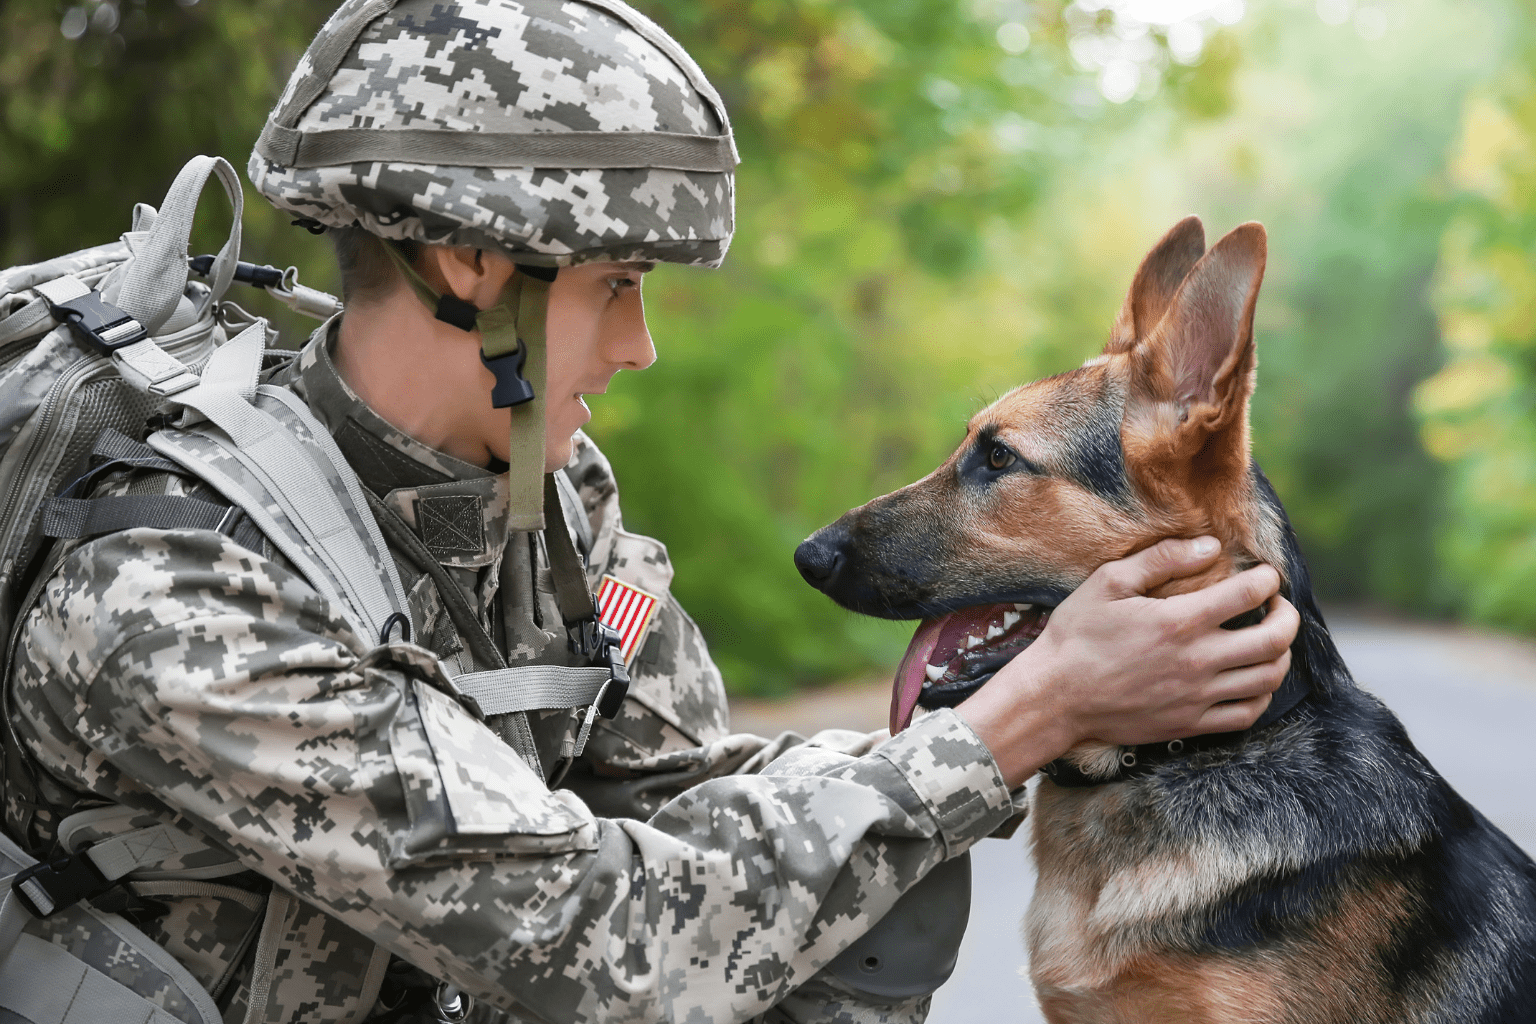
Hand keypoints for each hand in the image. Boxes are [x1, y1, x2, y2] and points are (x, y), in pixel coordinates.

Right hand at [957, 537, 1298, 787]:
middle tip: (1277, 605)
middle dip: (1286, 616)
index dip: (1266, 579)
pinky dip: (1262, 694)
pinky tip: (1252, 679)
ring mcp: (1197, 696)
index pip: (1250, 595)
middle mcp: (1198, 661)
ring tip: (1271, 640)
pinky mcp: (1190, 724)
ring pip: (1268, 678)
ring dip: (1281, 654)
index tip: (1263, 575)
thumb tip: (1209, 546)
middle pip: (1274, 640)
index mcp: (1180, 621)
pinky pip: (1247, 714)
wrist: (1055, 697)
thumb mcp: (1108, 582)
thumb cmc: (1076, 635)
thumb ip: (1161, 559)